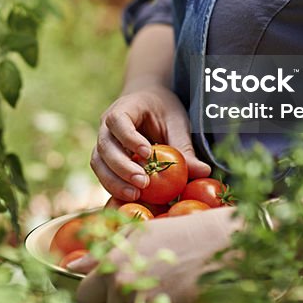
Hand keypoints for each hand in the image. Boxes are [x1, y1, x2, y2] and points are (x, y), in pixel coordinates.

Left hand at [73, 207, 237, 302]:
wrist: (217, 244)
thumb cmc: (179, 235)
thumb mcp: (138, 235)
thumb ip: (104, 252)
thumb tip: (74, 266)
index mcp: (111, 261)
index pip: (84, 295)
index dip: (96, 299)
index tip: (110, 297)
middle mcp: (121, 281)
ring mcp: (140, 298)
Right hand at [91, 84, 211, 200]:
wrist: (147, 104)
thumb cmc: (163, 111)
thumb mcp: (176, 123)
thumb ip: (184, 147)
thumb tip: (204, 171)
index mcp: (124, 108)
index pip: (118, 120)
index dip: (129, 138)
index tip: (147, 153)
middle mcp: (106, 126)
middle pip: (105, 146)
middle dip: (122, 167)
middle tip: (143, 182)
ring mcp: (102, 142)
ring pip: (98, 163)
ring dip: (114, 181)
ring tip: (135, 195)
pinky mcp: (104, 159)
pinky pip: (102, 174)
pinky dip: (113, 186)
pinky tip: (130, 197)